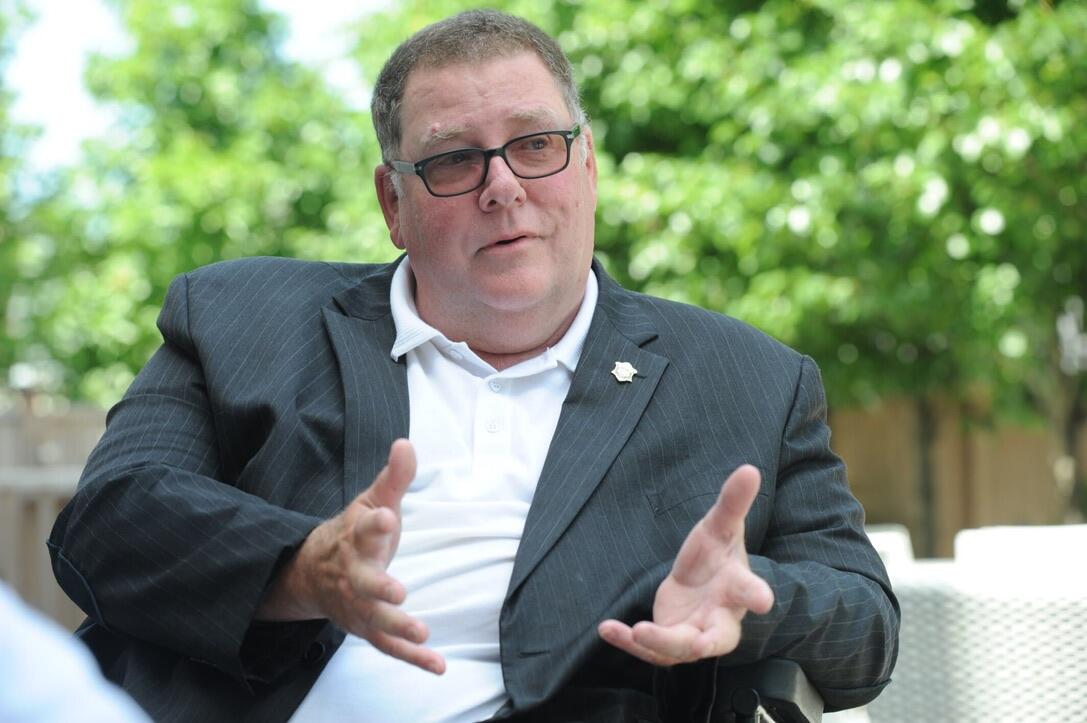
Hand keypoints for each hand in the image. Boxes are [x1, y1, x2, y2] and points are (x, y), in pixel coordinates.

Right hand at [257, 439, 444, 673]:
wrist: (313, 573)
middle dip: (379, 587)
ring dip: (397, 627)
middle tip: (397, 591)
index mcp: (356, 539)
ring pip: (375, 619)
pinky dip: (412, 658)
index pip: (365, 528)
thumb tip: (406, 443)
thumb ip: (394, 478)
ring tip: (421, 631)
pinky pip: (389, 646)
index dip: (376, 524)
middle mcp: (355, 574)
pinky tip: (438, 664)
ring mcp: (359, 604)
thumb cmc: (353, 534)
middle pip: (364, 582)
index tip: (388, 517)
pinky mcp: (368, 627)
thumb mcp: (372, 502)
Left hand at [597, 464, 772, 665]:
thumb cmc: (715, 557)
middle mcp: (719, 620)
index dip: (756, 595)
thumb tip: (750, 468)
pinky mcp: (668, 644)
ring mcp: (693, 636)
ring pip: (680, 649)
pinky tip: (606, 628)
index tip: (764, 600)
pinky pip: (648, 651)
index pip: (748, 592)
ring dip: (660, 642)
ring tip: (638, 631)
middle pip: (718, 638)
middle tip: (697, 646)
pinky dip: (627, 643)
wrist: (700, 587)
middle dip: (707, 642)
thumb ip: (732, 502)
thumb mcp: (719, 527)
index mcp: (736, 589)